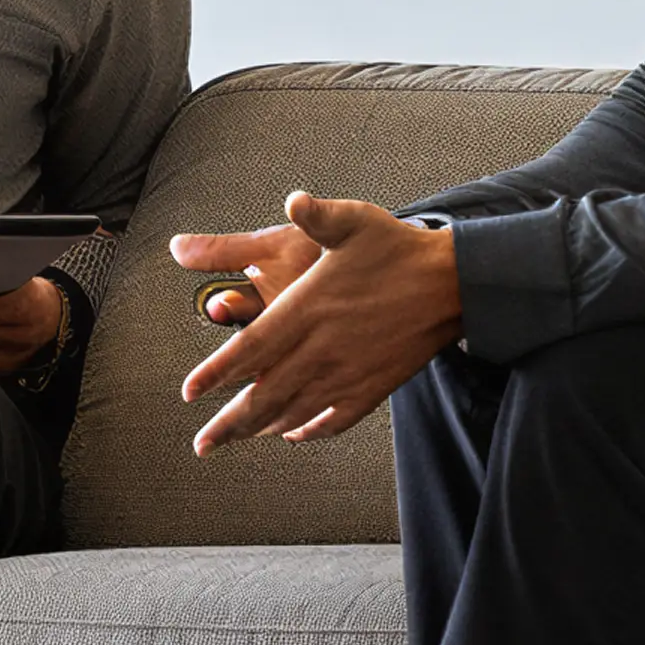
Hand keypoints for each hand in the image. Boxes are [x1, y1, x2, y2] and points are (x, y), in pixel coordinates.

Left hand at [174, 194, 460, 455]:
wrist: (454, 283)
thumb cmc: (400, 248)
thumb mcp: (355, 222)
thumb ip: (316, 215)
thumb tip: (293, 200)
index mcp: (309, 308)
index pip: (252, 348)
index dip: (218, 374)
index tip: (190, 393)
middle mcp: (324, 348)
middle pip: (267, 395)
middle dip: (229, 423)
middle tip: (201, 444)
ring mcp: (350, 373)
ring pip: (296, 412)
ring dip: (261, 430)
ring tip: (236, 441)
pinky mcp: (374, 387)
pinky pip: (336, 419)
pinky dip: (310, 431)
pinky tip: (294, 434)